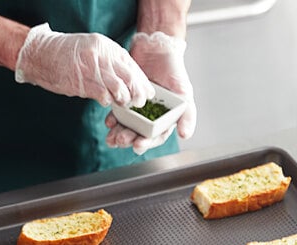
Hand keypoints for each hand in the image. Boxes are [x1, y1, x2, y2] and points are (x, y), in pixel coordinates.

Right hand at [15, 23, 152, 106]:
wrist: (40, 53)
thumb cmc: (68, 55)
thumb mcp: (93, 51)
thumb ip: (110, 64)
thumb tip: (130, 81)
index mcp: (106, 47)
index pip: (132, 66)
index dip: (142, 82)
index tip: (149, 94)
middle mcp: (101, 55)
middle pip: (129, 78)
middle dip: (137, 94)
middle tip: (139, 104)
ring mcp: (91, 68)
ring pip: (119, 88)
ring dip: (123, 100)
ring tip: (123, 104)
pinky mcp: (82, 81)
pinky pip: (102, 95)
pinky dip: (107, 101)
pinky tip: (106, 102)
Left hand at [105, 31, 195, 153]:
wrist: (156, 48)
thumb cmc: (174, 70)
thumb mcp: (185, 93)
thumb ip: (187, 115)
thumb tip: (185, 135)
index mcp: (165, 119)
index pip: (156, 136)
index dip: (147, 143)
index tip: (138, 145)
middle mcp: (150, 116)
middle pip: (139, 134)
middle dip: (129, 139)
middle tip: (120, 140)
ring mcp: (137, 108)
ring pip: (127, 126)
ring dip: (119, 133)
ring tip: (111, 138)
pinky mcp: (125, 97)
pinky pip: (118, 111)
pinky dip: (113, 118)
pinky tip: (109, 121)